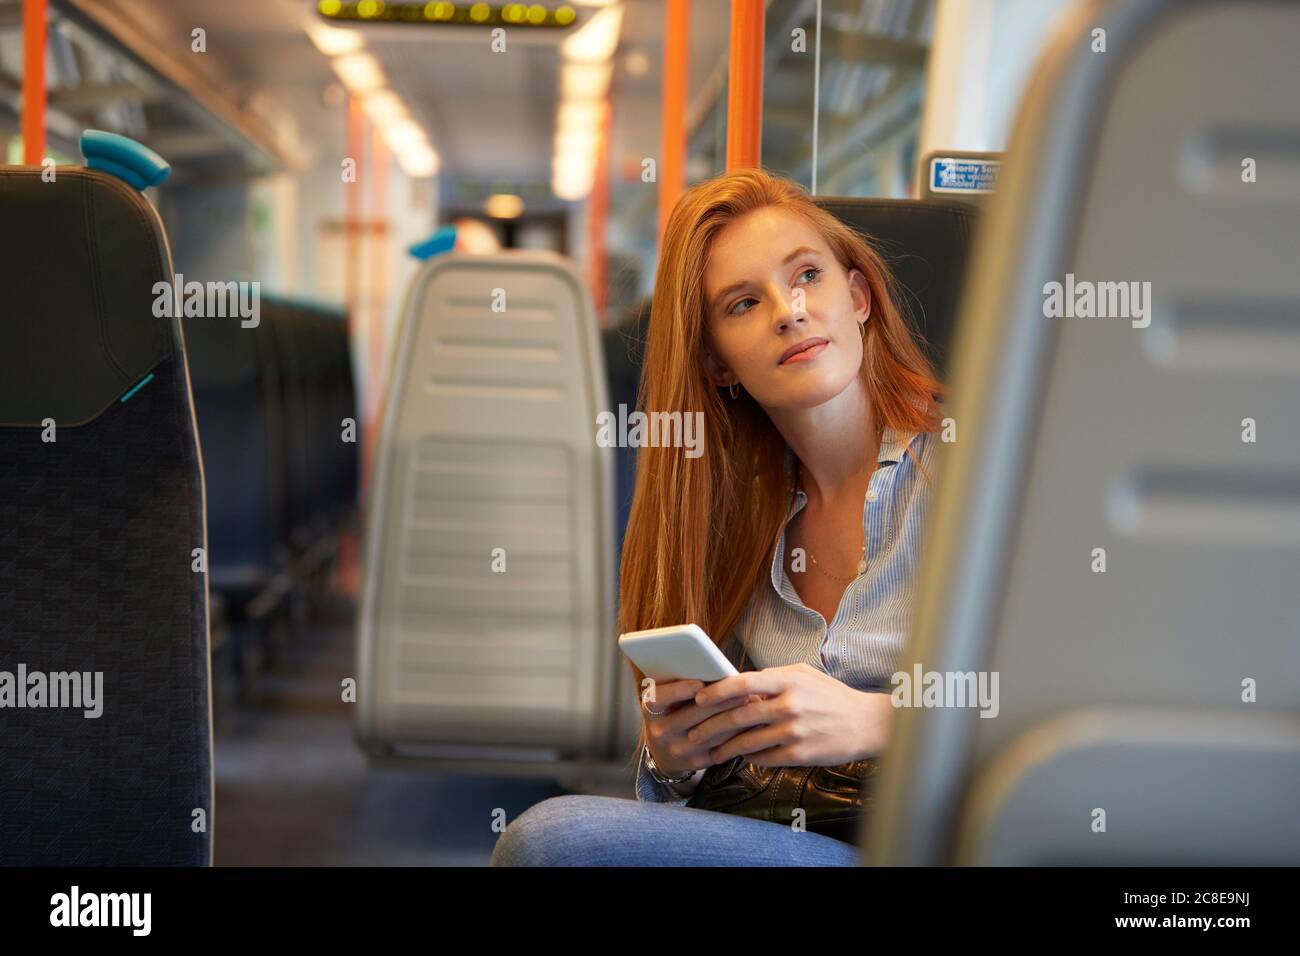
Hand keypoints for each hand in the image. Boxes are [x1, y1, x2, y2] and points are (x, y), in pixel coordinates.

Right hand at [641, 677, 763, 775]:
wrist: (665, 751)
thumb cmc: (672, 711)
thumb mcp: (667, 698)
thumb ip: (680, 683)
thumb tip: (712, 668)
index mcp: (650, 710)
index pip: (658, 699)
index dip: (678, 691)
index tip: (699, 683)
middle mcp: (659, 732)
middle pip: (692, 715)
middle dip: (719, 701)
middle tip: (742, 689)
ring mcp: (677, 750)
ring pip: (710, 733)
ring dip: (733, 716)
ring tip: (752, 702)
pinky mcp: (695, 762)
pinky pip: (720, 747)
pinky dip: (737, 734)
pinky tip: (750, 723)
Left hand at [688, 662, 892, 765]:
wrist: (866, 724)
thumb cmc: (832, 696)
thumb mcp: (805, 674)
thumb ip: (774, 676)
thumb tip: (742, 681)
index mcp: (788, 681)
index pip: (743, 683)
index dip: (716, 691)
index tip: (698, 699)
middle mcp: (789, 705)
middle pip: (738, 716)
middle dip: (710, 726)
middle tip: (693, 732)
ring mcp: (794, 731)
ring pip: (747, 741)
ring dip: (724, 747)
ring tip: (709, 751)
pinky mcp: (799, 754)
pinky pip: (763, 757)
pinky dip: (748, 757)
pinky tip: (739, 756)